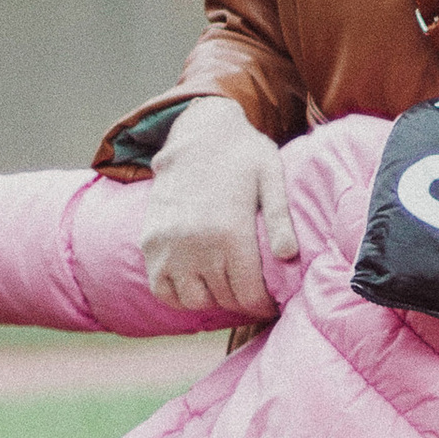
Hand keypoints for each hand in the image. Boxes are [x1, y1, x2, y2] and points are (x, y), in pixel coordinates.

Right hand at [138, 96, 297, 319]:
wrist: (197, 132)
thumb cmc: (243, 155)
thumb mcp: (272, 177)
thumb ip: (281, 219)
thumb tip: (288, 256)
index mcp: (231, 232)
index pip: (248, 295)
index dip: (263, 305)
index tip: (269, 302)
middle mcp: (197, 244)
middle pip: (224, 299)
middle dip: (242, 300)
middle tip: (250, 291)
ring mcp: (169, 245)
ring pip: (193, 300)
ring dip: (212, 298)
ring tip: (225, 284)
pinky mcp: (150, 242)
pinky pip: (162, 289)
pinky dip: (179, 295)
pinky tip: (196, 283)